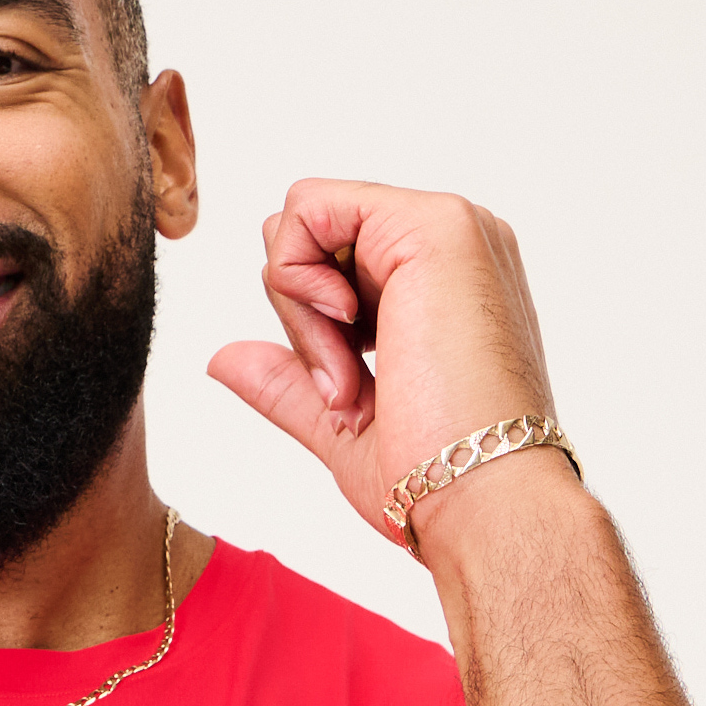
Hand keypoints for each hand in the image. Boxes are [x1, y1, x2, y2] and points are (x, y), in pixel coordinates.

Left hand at [204, 179, 569, 549]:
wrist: (482, 498)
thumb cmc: (435, 476)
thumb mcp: (344, 423)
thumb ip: (290, 379)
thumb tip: (223, 358)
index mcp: (439, 285)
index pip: (330, 264)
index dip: (310, 327)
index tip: (344, 394)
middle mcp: (448, 248)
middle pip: (310, 239)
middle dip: (300, 317)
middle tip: (344, 388)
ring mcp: (446, 228)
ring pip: (303, 224)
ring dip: (300, 308)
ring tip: (351, 376)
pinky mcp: (434, 223)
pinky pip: (308, 207)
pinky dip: (295, 276)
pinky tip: (342, 328)